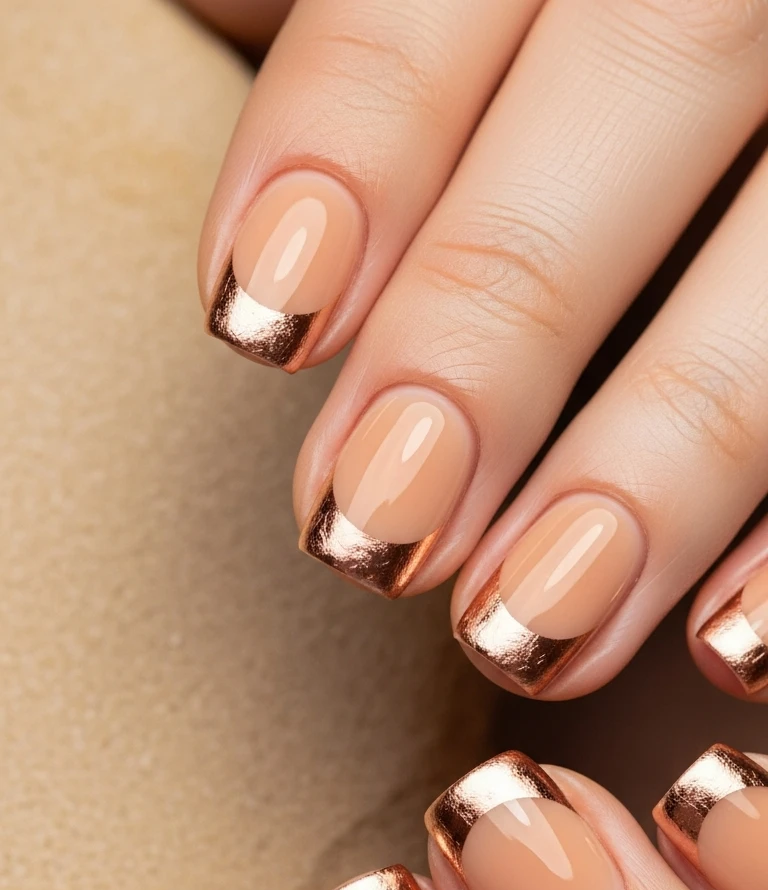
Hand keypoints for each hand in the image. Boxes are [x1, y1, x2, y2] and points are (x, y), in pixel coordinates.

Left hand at [189, 0, 767, 702]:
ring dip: (664, 465)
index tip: (258, 314)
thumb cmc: (570, 39)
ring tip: (522, 626)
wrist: (748, 42)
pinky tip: (726, 641)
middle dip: (491, 324)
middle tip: (374, 530)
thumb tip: (251, 135)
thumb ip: (398, 33)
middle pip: (643, 84)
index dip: (354, 133)